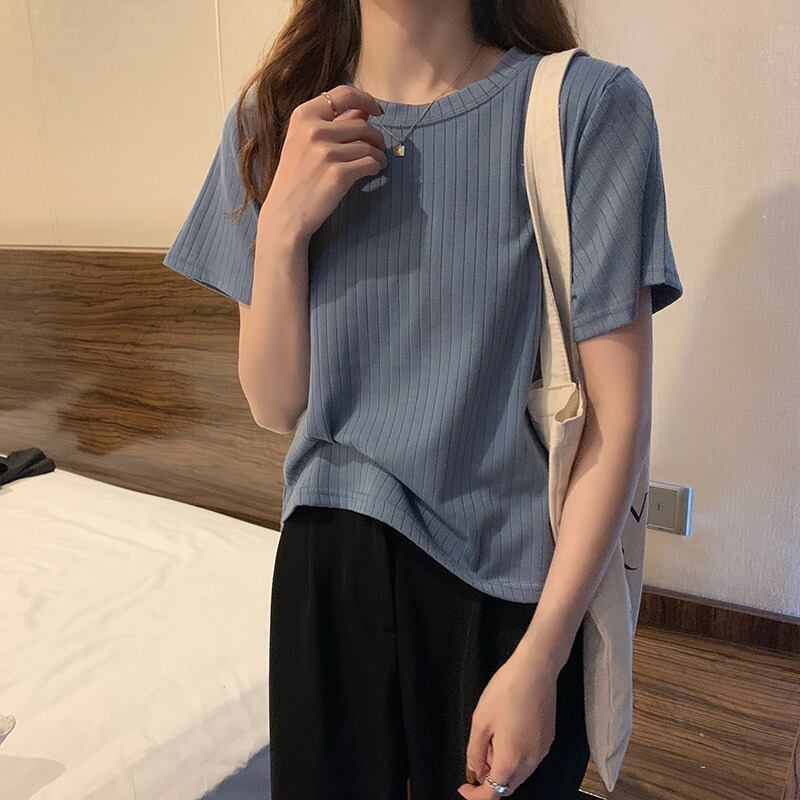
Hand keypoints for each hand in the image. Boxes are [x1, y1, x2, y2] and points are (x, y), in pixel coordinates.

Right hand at [262, 85, 386, 241]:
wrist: (285, 214)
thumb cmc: (296, 178)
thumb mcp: (305, 143)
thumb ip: (334, 123)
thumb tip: (365, 110)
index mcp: (303, 116)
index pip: (343, 94)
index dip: (366, 99)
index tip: (377, 111)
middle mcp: (314, 130)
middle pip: (362, 123)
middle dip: (375, 136)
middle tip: (377, 148)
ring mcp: (325, 152)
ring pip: (369, 145)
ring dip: (379, 154)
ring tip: (377, 162)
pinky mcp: (338, 174)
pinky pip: (370, 163)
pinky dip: (377, 166)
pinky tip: (374, 171)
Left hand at [457, 649, 559, 797]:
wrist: (536, 669)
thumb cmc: (505, 692)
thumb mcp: (480, 721)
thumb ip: (475, 752)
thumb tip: (475, 772)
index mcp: (511, 760)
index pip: (493, 794)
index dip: (476, 796)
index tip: (464, 787)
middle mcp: (531, 762)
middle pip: (508, 785)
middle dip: (490, 780)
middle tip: (477, 758)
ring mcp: (542, 751)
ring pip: (520, 773)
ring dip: (503, 767)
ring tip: (490, 740)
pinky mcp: (548, 739)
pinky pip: (529, 759)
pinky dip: (515, 757)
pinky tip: (506, 733)